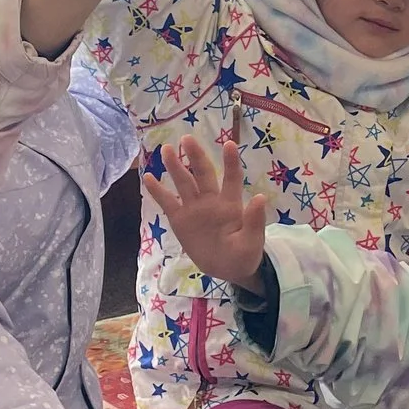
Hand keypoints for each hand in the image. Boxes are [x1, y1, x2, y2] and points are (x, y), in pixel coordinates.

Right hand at [140, 112, 269, 292]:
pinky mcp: (180, 220)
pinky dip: (157, 191)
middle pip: (203, 174)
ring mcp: (194, 209)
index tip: (230, 144)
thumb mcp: (252, 242)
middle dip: (195, 156)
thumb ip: (255, 221)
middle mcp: (211, 201)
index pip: (231, 178)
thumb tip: (260, 197)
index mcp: (230, 204)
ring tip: (166, 149)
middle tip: (187, 138)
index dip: (230, 162)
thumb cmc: (244, 253)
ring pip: (183, 183)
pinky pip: (167, 202)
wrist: (228, 270)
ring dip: (175, 166)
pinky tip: (148, 177)